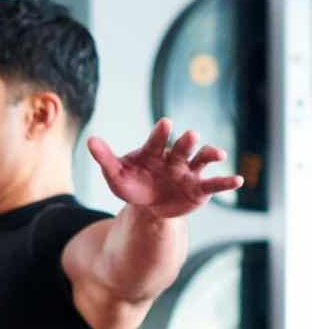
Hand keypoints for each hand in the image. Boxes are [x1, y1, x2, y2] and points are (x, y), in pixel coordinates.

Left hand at [87, 119, 243, 218]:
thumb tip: (90, 140)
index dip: (161, 132)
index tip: (166, 123)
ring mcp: (189, 172)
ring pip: (202, 160)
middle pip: (182, 147)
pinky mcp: (200, 188)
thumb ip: (105, 158)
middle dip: (186, 142)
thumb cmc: (133, 184)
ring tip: (218, 153)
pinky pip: (215, 184)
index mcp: (154, 152)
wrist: (148, 206)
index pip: (157, 140)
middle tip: (191, 135)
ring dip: (210, 154)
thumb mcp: (116, 174)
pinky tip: (239, 180)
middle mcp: (175, 158)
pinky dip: (227, 182)